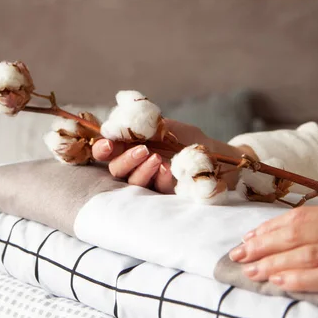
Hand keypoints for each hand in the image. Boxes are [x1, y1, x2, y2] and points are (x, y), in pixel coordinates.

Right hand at [92, 119, 246, 193]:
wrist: (216, 154)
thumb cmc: (188, 139)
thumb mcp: (166, 126)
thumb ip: (142, 125)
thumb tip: (117, 122)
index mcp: (129, 147)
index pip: (106, 150)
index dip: (102, 148)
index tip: (107, 144)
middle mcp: (134, 166)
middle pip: (115, 169)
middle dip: (124, 160)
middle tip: (142, 150)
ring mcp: (148, 182)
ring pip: (132, 183)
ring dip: (142, 170)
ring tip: (157, 159)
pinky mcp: (163, 195)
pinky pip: (155, 190)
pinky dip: (160, 178)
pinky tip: (168, 169)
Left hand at [229, 206, 317, 313]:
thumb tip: (287, 242)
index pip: (303, 218)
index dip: (271, 228)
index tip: (248, 238)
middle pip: (300, 233)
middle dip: (264, 244)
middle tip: (239, 255)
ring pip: (309, 253)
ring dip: (274, 262)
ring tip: (251, 270)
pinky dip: (300, 278)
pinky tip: (279, 282)